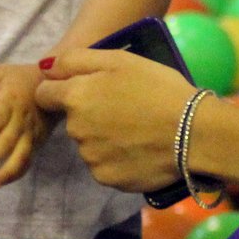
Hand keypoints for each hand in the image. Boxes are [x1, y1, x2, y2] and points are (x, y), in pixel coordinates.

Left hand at [0, 63, 53, 187]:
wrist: (57, 84)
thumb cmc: (22, 78)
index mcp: (11, 101)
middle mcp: (22, 119)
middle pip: (8, 141)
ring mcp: (32, 132)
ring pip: (21, 154)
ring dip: (8, 170)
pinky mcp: (38, 141)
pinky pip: (28, 159)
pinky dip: (17, 172)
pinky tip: (2, 181)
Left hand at [35, 49, 193, 192]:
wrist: (193, 133)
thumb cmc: (159, 88)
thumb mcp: (121, 59)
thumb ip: (76, 59)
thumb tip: (45, 66)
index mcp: (75, 96)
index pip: (45, 94)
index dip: (62, 89)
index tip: (89, 89)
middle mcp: (75, 129)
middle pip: (71, 119)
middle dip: (89, 113)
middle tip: (124, 107)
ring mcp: (90, 157)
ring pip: (88, 143)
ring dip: (103, 136)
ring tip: (137, 129)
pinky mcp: (107, 178)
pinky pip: (103, 165)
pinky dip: (117, 158)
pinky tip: (140, 148)